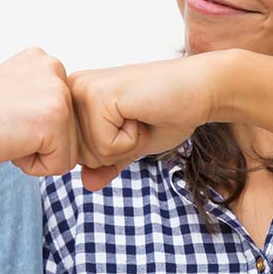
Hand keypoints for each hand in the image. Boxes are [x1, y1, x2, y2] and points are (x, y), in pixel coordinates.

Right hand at [0, 47, 77, 176]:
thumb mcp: (11, 92)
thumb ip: (36, 98)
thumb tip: (56, 122)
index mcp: (42, 60)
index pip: (61, 114)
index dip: (30, 127)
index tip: (1, 115)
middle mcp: (54, 67)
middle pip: (70, 131)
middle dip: (38, 141)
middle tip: (1, 125)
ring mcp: (57, 92)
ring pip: (68, 150)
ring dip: (34, 153)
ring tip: (4, 133)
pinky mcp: (54, 119)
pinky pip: (60, 165)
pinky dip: (31, 166)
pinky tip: (6, 143)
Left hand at [69, 55, 221, 190]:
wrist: (200, 89)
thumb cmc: (167, 112)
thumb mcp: (130, 145)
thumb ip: (106, 164)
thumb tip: (87, 184)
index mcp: (75, 98)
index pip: (76, 155)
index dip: (112, 151)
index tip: (132, 124)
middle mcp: (72, 89)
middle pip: (81, 157)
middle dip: (118, 150)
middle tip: (139, 120)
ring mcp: (83, 90)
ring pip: (92, 155)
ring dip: (126, 145)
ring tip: (141, 116)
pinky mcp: (98, 96)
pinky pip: (106, 147)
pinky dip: (132, 140)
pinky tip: (142, 114)